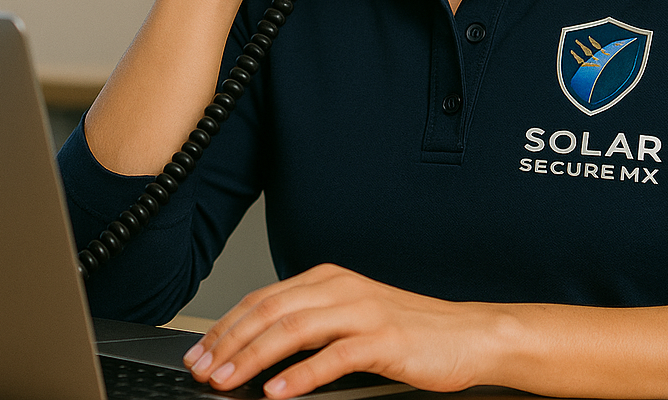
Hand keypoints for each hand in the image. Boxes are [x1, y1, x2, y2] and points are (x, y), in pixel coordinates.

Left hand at [182, 264, 500, 396]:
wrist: (467, 334)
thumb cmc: (409, 332)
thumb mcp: (352, 320)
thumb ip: (311, 327)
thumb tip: (258, 352)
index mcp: (330, 280)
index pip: (264, 298)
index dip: (227, 325)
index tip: (200, 353)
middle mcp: (342, 288)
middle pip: (271, 310)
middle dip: (229, 341)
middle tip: (201, 370)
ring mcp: (363, 311)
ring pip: (294, 328)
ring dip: (253, 356)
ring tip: (226, 381)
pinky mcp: (384, 339)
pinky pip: (334, 356)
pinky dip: (300, 374)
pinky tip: (277, 392)